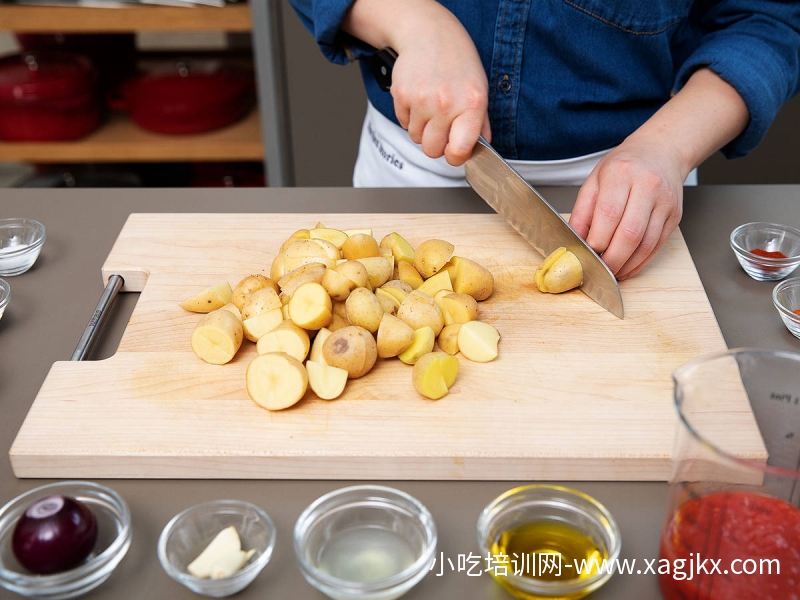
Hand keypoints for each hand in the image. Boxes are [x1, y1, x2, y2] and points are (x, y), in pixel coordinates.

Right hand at [342, 0, 489, 165]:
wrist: (429, 33)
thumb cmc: (457, 61)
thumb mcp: (479, 89)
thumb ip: (480, 123)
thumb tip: (479, 148)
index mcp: (471, 104)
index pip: (459, 151)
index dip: (455, 156)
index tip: (454, 151)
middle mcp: (446, 103)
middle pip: (432, 150)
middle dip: (435, 143)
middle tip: (441, 126)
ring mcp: (421, 100)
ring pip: (416, 138)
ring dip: (422, 128)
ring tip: (430, 107)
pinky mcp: (402, 95)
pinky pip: (403, 123)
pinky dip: (410, 116)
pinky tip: (419, 98)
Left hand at [568, 137, 683, 279]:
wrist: (661, 151)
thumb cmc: (623, 166)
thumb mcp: (594, 180)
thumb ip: (582, 212)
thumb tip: (574, 242)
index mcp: (622, 173)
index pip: (609, 214)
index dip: (597, 240)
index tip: (586, 252)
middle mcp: (648, 186)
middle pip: (630, 233)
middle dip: (611, 259)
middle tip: (597, 269)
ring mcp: (665, 202)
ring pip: (646, 244)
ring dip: (626, 264)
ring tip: (610, 272)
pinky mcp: (675, 216)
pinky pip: (657, 246)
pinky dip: (640, 262)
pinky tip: (626, 267)